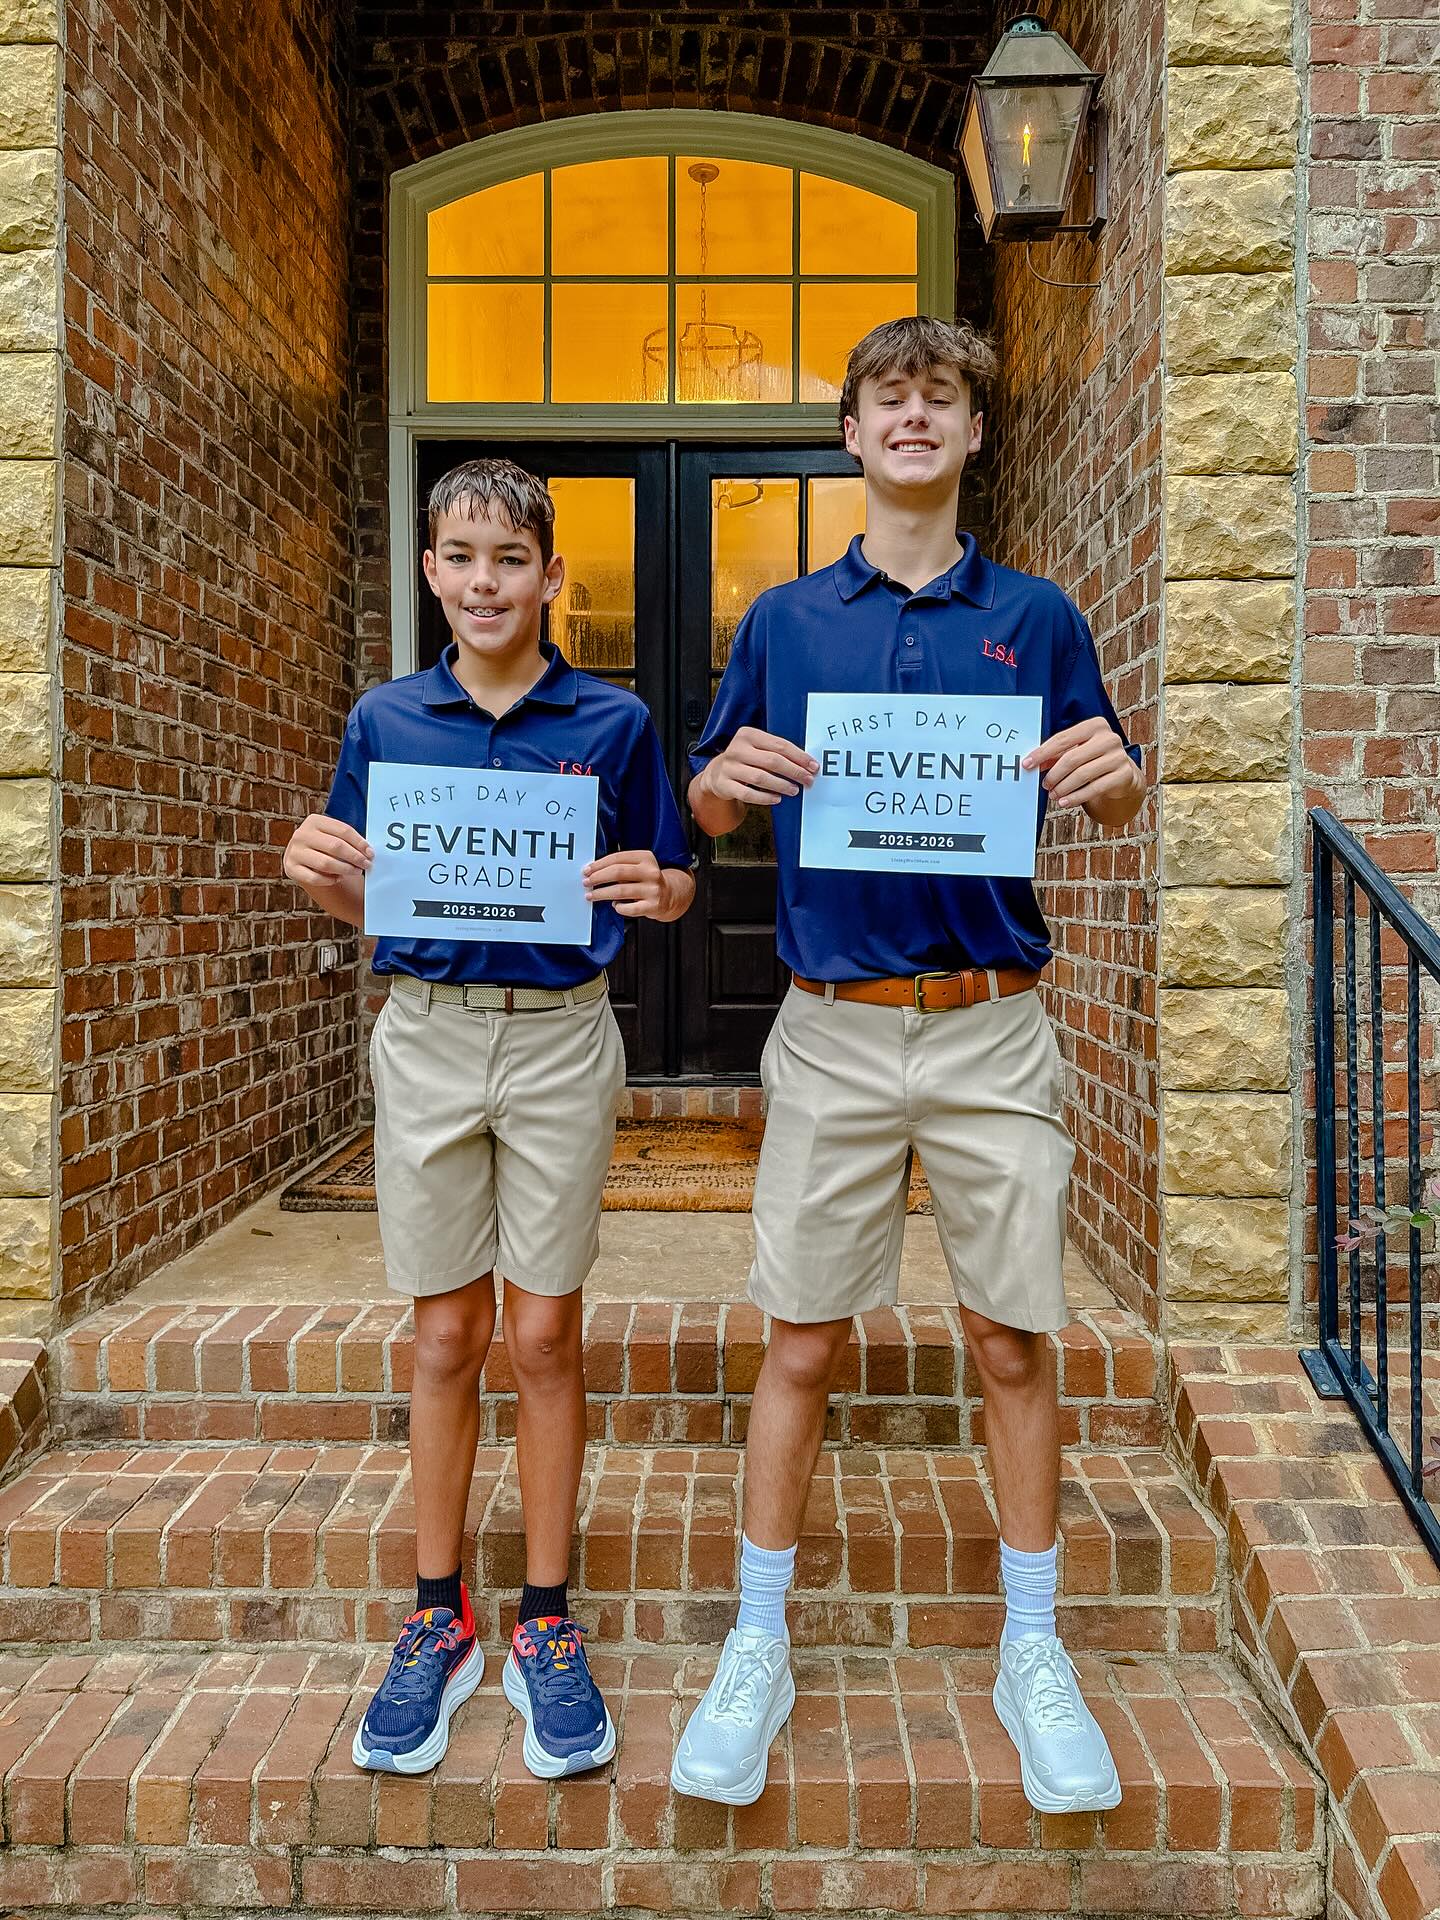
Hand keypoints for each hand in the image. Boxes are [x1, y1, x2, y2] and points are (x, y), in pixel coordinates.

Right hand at [283, 813, 372, 888]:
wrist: (303, 859)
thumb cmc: (323, 847)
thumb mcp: (332, 836)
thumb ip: (346, 840)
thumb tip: (368, 852)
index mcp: (314, 821)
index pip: (343, 830)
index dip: (360, 843)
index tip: (370, 853)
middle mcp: (302, 834)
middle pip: (335, 846)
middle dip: (355, 857)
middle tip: (366, 864)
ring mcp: (294, 852)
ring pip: (326, 863)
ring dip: (345, 869)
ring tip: (355, 871)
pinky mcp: (291, 868)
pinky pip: (315, 878)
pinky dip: (330, 880)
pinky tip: (338, 878)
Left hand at [583, 849, 666, 917]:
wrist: (671, 895)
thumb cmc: (648, 880)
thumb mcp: (639, 866)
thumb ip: (621, 866)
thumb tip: (594, 872)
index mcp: (646, 858)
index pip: (617, 858)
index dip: (599, 864)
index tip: (588, 870)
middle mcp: (651, 872)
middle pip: (617, 872)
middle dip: (598, 878)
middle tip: (587, 882)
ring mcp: (653, 889)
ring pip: (620, 891)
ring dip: (601, 893)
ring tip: (592, 895)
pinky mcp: (653, 906)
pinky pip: (629, 908)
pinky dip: (618, 907)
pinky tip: (615, 905)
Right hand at [702, 727, 817, 807]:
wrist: (717, 772)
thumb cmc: (746, 759)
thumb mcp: (758, 748)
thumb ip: (777, 752)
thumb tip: (806, 765)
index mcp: (748, 735)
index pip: (779, 745)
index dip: (799, 757)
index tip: (813, 767)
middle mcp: (737, 749)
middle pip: (772, 761)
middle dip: (794, 772)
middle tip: (808, 780)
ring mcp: (729, 767)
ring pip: (760, 777)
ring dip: (781, 785)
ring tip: (794, 790)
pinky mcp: (724, 784)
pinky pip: (748, 794)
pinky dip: (765, 797)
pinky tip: (777, 798)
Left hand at [1023, 717, 1141, 810]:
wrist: (1123, 775)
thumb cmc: (1094, 759)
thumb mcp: (1075, 752)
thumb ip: (1055, 755)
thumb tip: (1033, 763)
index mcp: (1095, 726)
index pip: (1062, 739)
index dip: (1042, 752)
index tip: (1027, 764)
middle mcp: (1109, 738)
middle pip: (1071, 758)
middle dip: (1054, 774)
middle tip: (1045, 785)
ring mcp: (1118, 756)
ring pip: (1082, 774)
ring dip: (1063, 788)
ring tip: (1053, 794)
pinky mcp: (1123, 775)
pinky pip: (1094, 788)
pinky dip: (1076, 797)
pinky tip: (1065, 801)